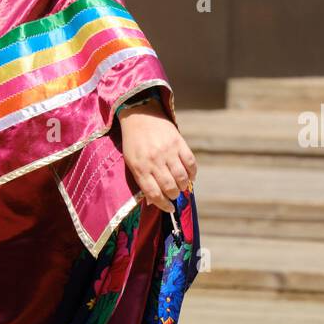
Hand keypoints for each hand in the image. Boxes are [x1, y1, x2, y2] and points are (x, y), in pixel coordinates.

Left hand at [118, 97, 196, 212]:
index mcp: (140, 168)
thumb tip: (154, 199)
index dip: (163, 205)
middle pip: (169, 187)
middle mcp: (154, 161)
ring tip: (181, 186)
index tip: (169, 208)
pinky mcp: (179, 142)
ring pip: (182, 178)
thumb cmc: (134, 142)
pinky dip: (192, 173)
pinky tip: (190, 176)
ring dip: (183, 186)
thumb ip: (142, 179)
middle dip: (174, 196)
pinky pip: (190, 163)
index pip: (154, 194)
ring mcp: (167, 151)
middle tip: (174, 195)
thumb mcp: (131, 162)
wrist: (140, 115)